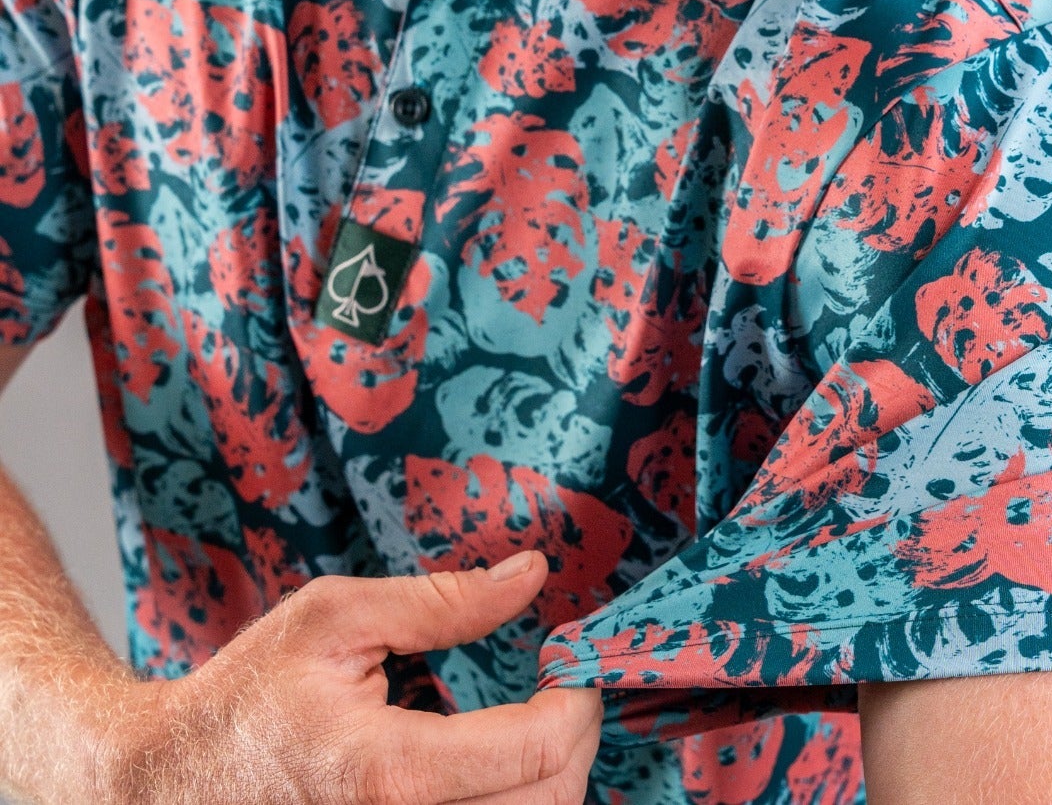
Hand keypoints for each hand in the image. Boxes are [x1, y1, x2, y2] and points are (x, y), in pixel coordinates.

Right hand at [98, 550, 602, 804]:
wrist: (170, 783)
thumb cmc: (248, 694)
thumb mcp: (335, 617)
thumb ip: (442, 600)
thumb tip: (531, 574)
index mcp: (389, 773)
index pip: (536, 751)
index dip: (577, 699)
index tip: (571, 660)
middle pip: (549, 804)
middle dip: (577, 739)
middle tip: (565, 687)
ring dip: (553, 778)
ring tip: (538, 724)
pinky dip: (514, 803)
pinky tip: (501, 767)